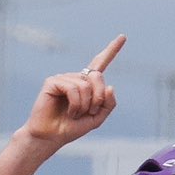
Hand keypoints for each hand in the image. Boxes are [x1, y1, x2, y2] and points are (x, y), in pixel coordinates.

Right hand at [18, 36, 123, 150]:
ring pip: (85, 85)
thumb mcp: (97, 118)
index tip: (123, 37)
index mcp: (86, 84)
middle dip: (98, 98)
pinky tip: (69, 111)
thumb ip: (108, 104)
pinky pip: (73, 88)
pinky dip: (75, 103)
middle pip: (98, 77)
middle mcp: (75, 78)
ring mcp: (64, 78)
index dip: (112, 50)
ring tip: (74, 114)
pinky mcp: (53, 82)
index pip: (100, 64)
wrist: (51, 137)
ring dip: (84, 105)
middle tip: (89, 112)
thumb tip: (110, 86)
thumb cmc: (71, 128)